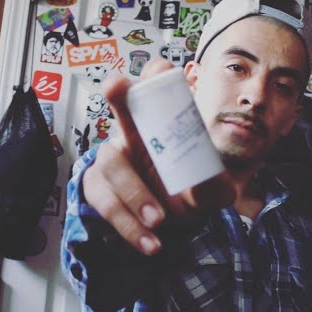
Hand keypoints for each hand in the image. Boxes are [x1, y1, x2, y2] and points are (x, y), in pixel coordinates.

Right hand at [81, 59, 233, 255]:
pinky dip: (128, 225)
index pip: (156, 89)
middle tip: (117, 88)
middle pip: (120, 105)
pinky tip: (149, 242)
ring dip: (135, 194)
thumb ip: (213, 185)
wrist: (169, 225)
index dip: (156, 76)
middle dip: (118, 93)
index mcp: (162, 124)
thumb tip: (208, 181)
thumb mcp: (210, 192)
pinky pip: (106, 202)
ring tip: (159, 220)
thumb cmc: (187, 192)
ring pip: (113, 165)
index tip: (162, 69)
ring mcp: (112, 158)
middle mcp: (132, 132)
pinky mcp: (98, 187)